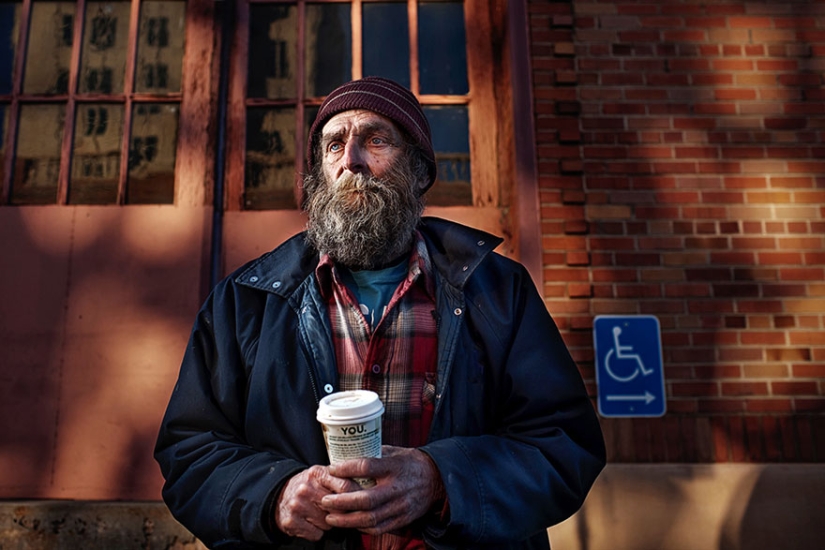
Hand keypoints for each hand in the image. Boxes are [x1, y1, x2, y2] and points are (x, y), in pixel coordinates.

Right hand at [275, 465, 359, 540]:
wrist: (280, 495)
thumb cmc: (308, 486)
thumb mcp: (322, 475)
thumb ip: (341, 478)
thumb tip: (367, 487)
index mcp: (317, 474)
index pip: (345, 486)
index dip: (357, 496)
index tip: (363, 501)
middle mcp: (305, 489)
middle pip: (339, 508)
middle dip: (343, 512)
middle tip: (340, 510)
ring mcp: (297, 506)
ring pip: (328, 523)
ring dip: (329, 523)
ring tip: (321, 513)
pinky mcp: (291, 522)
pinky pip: (316, 534)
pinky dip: (317, 532)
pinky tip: (311, 522)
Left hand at [320, 446, 445, 534]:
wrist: (437, 479)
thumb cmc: (411, 463)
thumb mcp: (395, 452)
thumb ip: (373, 454)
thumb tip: (347, 454)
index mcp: (394, 466)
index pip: (366, 467)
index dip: (346, 469)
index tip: (332, 469)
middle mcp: (397, 488)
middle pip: (365, 499)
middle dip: (341, 502)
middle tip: (325, 500)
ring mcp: (400, 506)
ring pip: (370, 518)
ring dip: (347, 520)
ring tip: (331, 516)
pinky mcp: (402, 519)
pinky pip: (379, 528)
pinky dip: (361, 528)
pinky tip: (350, 523)